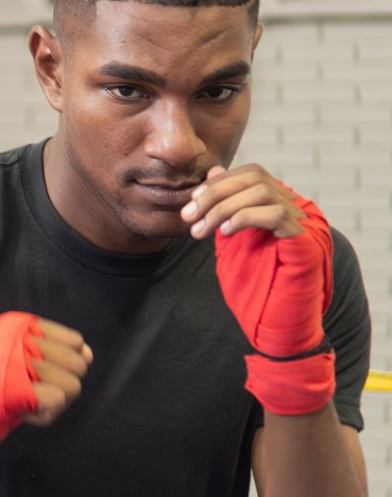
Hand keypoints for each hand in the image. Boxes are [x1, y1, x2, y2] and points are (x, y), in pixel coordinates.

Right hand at [0, 313, 91, 490]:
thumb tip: (89, 354)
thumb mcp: (11, 363)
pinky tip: (20, 414)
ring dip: (50, 404)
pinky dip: (42, 417)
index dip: (63, 366)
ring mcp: (13, 362)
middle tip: (27, 393)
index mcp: (13, 325)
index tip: (34, 376)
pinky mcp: (13, 390)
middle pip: (77, 363)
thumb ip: (51, 356)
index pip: (73, 340)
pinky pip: (56, 403)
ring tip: (20, 403)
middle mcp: (15, 337)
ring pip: (71, 385)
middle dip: (60, 387)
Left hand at [199, 166, 336, 413]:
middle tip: (188, 218)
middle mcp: (297, 210)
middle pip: (255, 178)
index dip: (218, 183)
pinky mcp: (307, 242)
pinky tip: (224, 234)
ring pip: (263, 191)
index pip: (251, 173)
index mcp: (279, 206)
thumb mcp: (231, 239)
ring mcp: (306, 224)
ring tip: (201, 231)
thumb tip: (213, 172)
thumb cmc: (256, 285)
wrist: (276, 324)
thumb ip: (224, 208)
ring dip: (223, 208)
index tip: (191, 204)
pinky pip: (276, 214)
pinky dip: (244, 218)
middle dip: (214, 195)